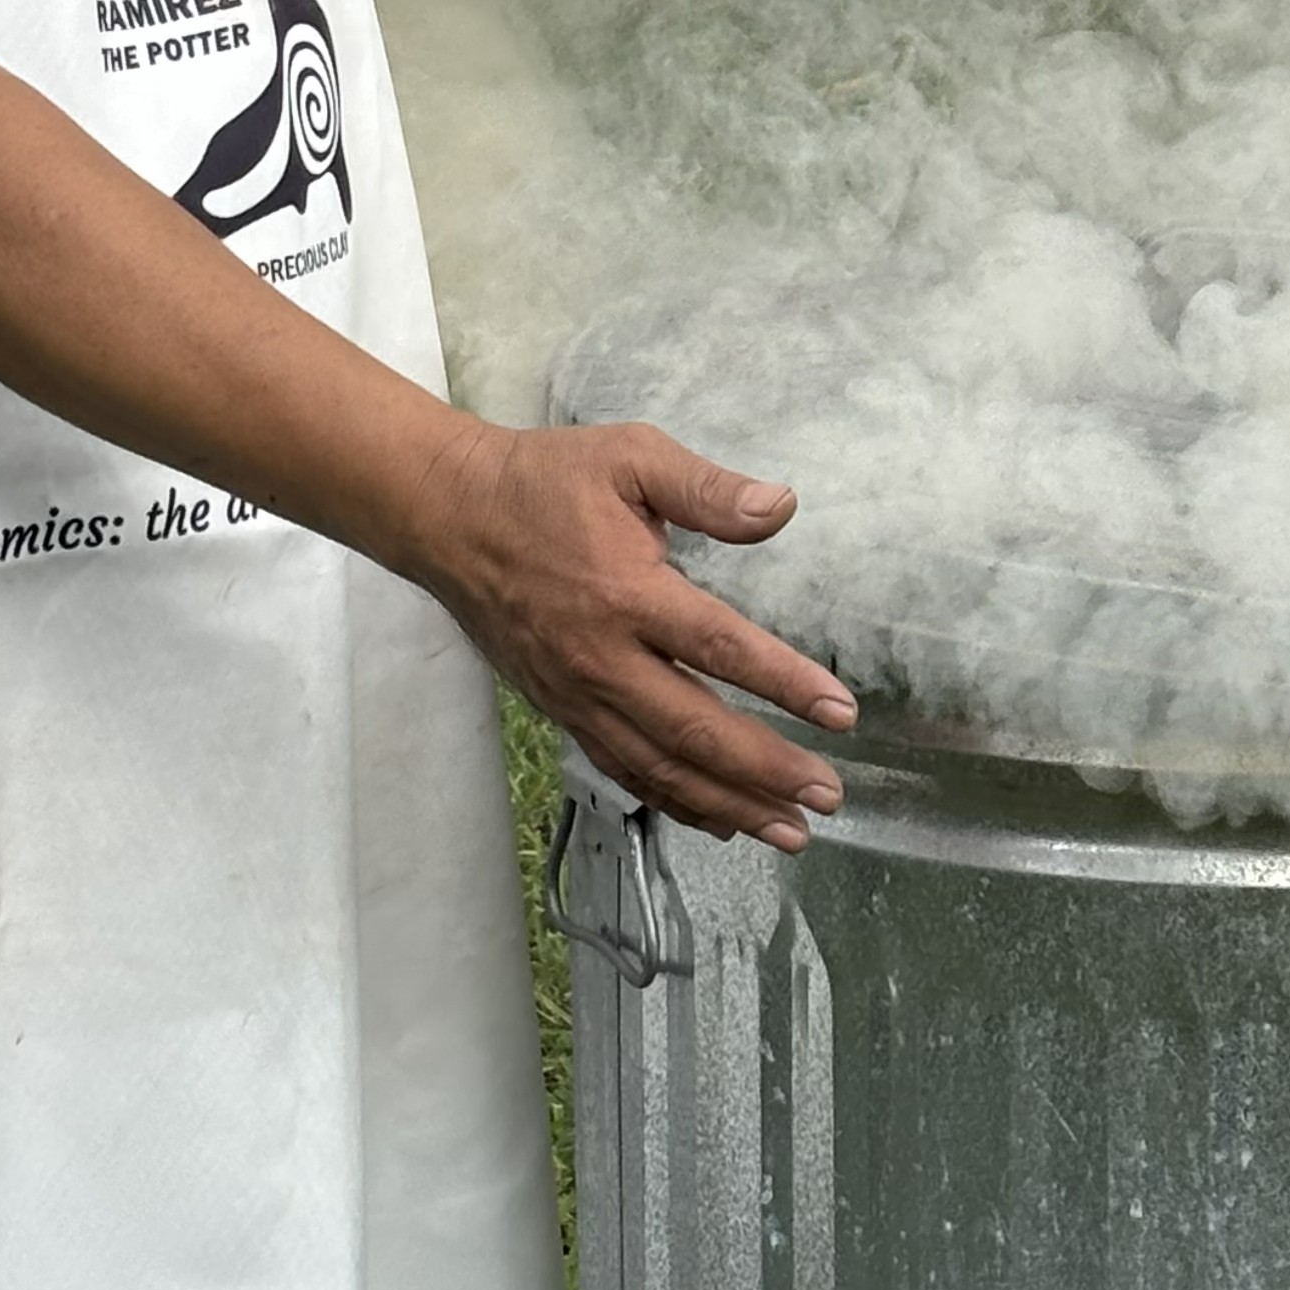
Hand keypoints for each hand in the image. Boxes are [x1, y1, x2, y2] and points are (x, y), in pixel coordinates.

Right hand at [415, 418, 856, 850]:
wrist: (448, 517)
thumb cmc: (544, 482)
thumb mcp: (630, 457)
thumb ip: (706, 489)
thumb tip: (782, 507)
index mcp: (626, 593)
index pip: (719, 648)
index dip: (785, 684)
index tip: (841, 712)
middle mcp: (602, 659)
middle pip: (695, 732)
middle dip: (767, 771)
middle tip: (828, 795)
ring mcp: (578, 694)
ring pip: (660, 768)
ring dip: (729, 806)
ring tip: (789, 832)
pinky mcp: (560, 710)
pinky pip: (624, 770)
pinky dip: (674, 802)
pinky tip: (719, 820)